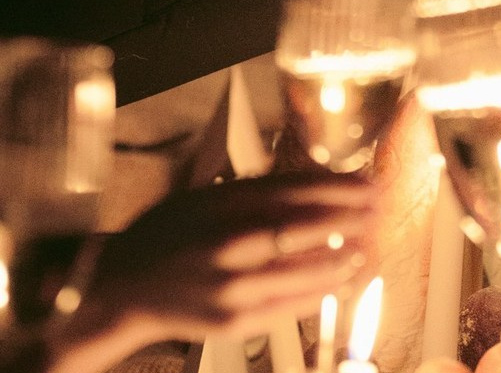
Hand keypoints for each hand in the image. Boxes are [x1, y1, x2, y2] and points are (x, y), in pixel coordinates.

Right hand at [49, 174, 375, 372]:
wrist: (121, 289)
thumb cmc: (168, 234)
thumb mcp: (206, 196)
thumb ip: (254, 190)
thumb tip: (311, 180)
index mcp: (222, 206)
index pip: (292, 191)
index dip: (336, 186)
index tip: (366, 181)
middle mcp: (228, 245)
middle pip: (302, 228)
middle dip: (348, 217)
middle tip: (379, 207)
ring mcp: (232, 286)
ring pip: (301, 271)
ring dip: (343, 257)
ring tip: (368, 245)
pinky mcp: (234, 321)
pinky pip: (289, 306)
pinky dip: (320, 292)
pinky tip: (341, 280)